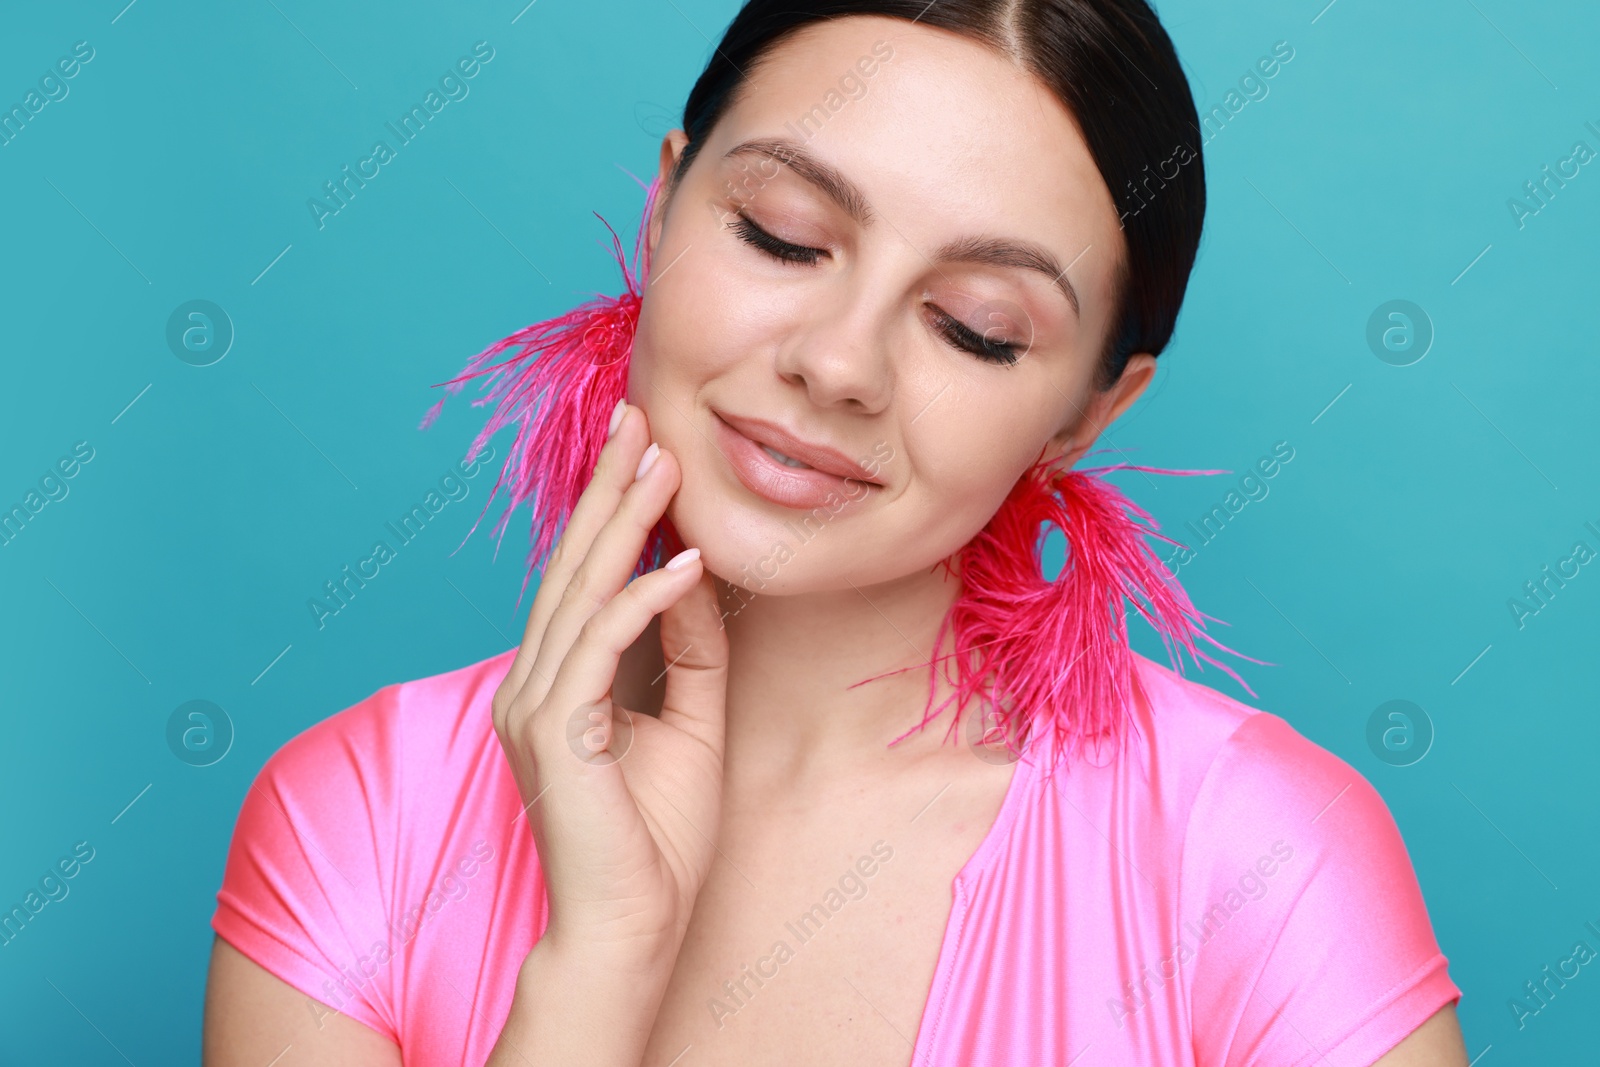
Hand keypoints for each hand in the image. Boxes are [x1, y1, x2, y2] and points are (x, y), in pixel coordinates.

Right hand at [491, 401, 729, 964]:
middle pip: (572, 567)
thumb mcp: (689, 725)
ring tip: (661, 462)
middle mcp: (533, 684)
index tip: (640, 448)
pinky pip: (600, 648)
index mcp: (556, 683)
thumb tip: (689, 580)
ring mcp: (535, 706)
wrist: (632, 926)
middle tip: (636, 417)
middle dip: (607, 490)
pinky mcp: (555, 733)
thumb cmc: (654, 837)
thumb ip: (688, 654)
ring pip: (580, 592)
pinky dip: (643, 601)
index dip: (609, 511)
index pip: (582, 580)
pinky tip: (683, 562)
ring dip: (623, 523)